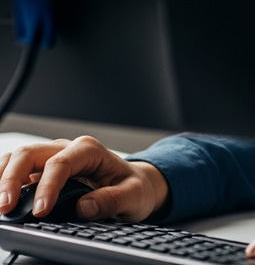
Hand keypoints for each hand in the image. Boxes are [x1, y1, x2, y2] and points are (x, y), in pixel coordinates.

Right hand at [0, 135, 168, 222]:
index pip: (60, 163)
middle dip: (12, 178)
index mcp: (90, 150)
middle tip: (4, 207)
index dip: (46, 187)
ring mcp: (52, 159)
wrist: (134, 185)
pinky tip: (0, 196)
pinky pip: (16, 169)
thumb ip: (112, 200)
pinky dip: (3, 179)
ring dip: (2, 177)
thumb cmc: (133, 187)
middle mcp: (68, 149)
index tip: (39, 212)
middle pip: (30, 154)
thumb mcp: (134, 196)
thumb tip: (85, 207)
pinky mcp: (42, 172)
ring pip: (18, 157)